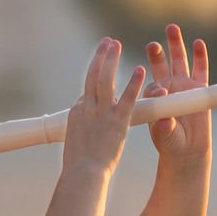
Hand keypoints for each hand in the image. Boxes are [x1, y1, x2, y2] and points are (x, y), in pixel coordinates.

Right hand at [62, 37, 142, 175]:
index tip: (101, 63)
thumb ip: (82, 132)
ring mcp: (101, 113)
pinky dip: (133, 83)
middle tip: (107, 42)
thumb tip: (83, 134)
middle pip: (92, 76)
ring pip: (105, 80)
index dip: (95, 75)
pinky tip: (140, 69)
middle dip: (100, 57)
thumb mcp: (76, 143)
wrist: (83, 173)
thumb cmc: (80, 165)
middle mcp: (87, 108)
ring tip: (116, 44)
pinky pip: (126, 98)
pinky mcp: (117, 121)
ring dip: (110, 60)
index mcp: (77, 113)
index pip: (87, 90)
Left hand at [140, 23, 211, 161]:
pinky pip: (200, 68)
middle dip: (156, 53)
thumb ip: (163, 123)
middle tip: (152, 45)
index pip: (150, 84)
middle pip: (160, 64)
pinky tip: (198, 42)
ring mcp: (183, 85)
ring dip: (175, 45)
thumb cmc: (169, 142)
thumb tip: (163, 114)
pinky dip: (200, 55)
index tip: (160, 90)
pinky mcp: (199, 88)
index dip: (153, 84)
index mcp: (153, 96)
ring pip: (179, 60)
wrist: (187, 150)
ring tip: (171, 28)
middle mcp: (167, 86)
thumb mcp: (163, 133)